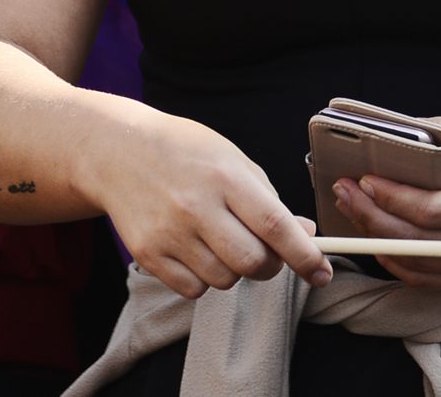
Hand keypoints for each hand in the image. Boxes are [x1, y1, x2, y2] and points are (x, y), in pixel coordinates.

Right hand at [81, 110, 333, 298]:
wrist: (119, 151)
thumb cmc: (185, 152)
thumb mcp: (232, 160)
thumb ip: (269, 199)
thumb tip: (305, 235)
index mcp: (225, 176)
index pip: (274, 225)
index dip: (304, 255)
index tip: (321, 272)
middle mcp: (196, 206)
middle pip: (252, 262)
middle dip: (269, 266)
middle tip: (264, 252)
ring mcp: (169, 233)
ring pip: (224, 281)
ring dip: (233, 271)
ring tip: (219, 240)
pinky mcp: (148, 254)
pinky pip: (193, 290)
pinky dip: (203, 279)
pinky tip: (194, 250)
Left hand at [333, 115, 440, 291]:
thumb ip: (429, 137)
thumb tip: (380, 139)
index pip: (430, 211)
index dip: (391, 197)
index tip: (363, 178)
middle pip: (416, 241)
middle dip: (371, 216)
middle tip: (344, 191)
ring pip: (414, 263)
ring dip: (375, 237)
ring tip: (351, 207)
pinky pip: (422, 278)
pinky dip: (394, 259)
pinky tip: (374, 236)